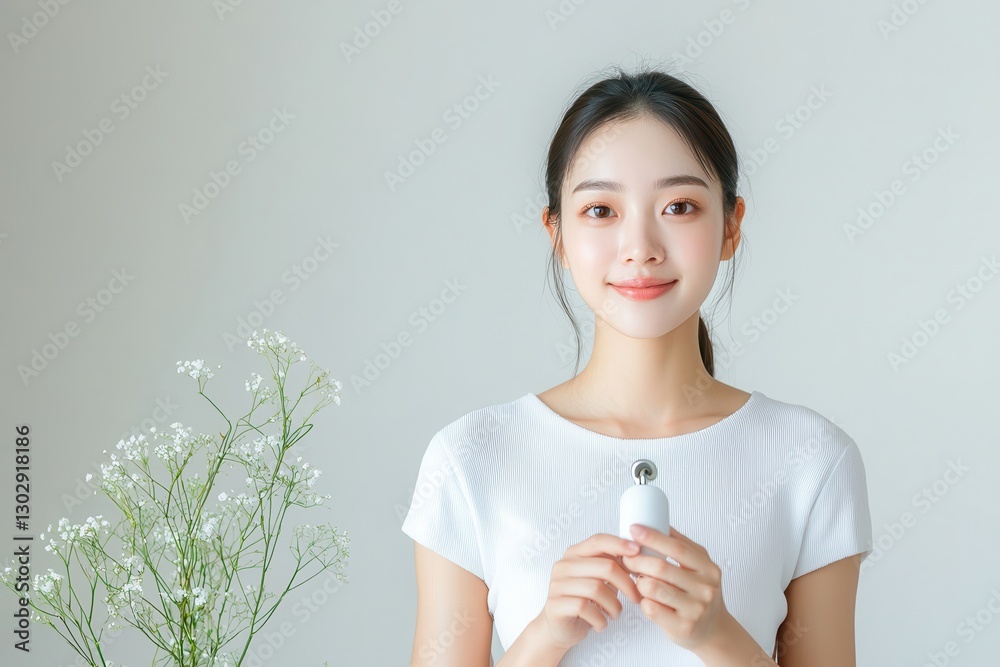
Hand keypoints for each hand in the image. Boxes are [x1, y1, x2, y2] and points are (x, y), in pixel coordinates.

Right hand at [536, 533, 643, 650]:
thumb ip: (611, 565)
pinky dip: (600, 619)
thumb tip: (637, 555)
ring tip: (615, 613)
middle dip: (627, 584)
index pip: (598, 541)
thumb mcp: (598, 579)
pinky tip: (601, 622)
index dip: (619, 544)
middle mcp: (563, 566)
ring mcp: (557, 585)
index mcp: (574, 554)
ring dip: (614, 605)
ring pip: (597, 589)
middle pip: (605, 567)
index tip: (638, 551)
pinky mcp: (555, 605)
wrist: (559, 627)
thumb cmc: (583, 600)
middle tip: (636, 597)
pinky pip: (585, 608)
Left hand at [621, 523, 730, 652]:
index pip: (677, 548)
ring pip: (652, 588)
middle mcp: (705, 588)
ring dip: (639, 582)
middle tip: (626, 559)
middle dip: (637, 560)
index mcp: (708, 568)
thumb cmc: (700, 594)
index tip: (634, 529)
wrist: (714, 630)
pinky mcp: (683, 627)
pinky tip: (646, 600)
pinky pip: (651, 609)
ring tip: (639, 581)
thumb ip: (681, 546)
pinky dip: (643, 602)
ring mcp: (695, 609)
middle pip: (660, 568)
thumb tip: (658, 521)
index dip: (653, 537)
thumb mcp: (700, 568)